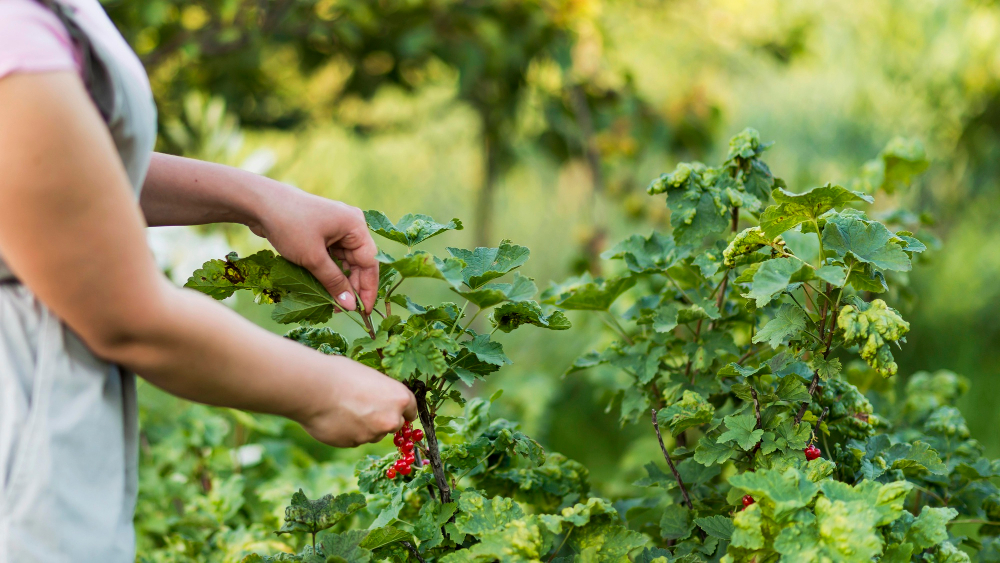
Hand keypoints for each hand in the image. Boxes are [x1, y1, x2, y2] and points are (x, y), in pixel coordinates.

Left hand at [248, 186, 376, 311]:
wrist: (259, 203)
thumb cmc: (290, 225)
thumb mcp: (313, 258)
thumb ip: (334, 282)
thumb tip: (350, 306)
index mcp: (355, 225)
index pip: (369, 262)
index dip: (367, 288)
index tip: (363, 311)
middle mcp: (349, 225)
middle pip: (358, 262)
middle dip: (352, 286)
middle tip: (344, 310)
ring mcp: (335, 228)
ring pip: (344, 261)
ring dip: (339, 281)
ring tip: (332, 303)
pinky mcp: (321, 232)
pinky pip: (331, 256)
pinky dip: (329, 272)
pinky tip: (324, 288)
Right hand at [297, 356, 418, 446]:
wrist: (314, 389)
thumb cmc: (340, 374)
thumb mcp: (368, 376)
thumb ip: (380, 392)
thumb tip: (379, 397)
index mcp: (399, 398)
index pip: (411, 410)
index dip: (402, 410)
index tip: (395, 411)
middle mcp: (391, 419)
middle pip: (394, 425)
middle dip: (383, 420)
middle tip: (364, 409)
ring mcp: (373, 435)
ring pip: (373, 434)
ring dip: (364, 427)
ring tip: (343, 410)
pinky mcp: (355, 444)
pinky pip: (355, 439)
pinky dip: (348, 433)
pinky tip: (335, 419)